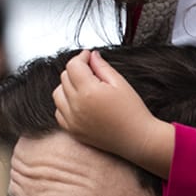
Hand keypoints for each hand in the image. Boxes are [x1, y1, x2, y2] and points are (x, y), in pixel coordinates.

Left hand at [53, 51, 174, 175]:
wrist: (138, 139)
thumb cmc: (133, 111)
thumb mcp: (120, 83)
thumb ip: (102, 67)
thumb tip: (91, 56)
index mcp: (89, 92)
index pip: (73, 66)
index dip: (81, 57)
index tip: (89, 56)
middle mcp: (77, 107)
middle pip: (64, 78)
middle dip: (76, 70)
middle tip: (92, 71)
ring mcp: (72, 121)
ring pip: (58, 94)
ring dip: (68, 86)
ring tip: (85, 87)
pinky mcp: (73, 131)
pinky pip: (59, 112)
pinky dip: (65, 104)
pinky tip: (80, 103)